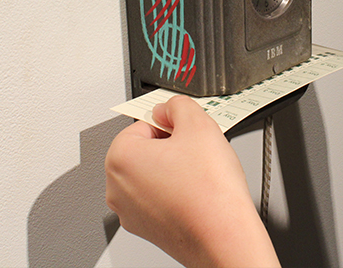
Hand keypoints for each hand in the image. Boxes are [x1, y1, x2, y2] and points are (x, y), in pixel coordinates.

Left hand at [105, 95, 279, 266]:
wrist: (226, 237)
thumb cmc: (210, 191)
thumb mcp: (199, 124)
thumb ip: (178, 105)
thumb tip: (168, 108)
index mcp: (120, 158)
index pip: (142, 123)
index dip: (171, 124)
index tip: (187, 131)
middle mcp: (117, 187)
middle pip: (145, 149)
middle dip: (171, 146)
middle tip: (197, 152)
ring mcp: (130, 212)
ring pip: (153, 174)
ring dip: (175, 168)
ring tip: (200, 174)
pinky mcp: (147, 227)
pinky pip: (159, 197)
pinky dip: (177, 191)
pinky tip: (198, 192)